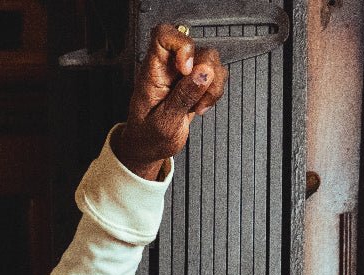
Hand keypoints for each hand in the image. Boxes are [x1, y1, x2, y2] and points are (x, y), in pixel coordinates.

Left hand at [115, 23, 228, 180]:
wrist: (149, 149)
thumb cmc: (147, 137)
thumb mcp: (163, 123)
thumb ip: (182, 98)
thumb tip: (204, 72)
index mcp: (152, 73)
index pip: (163, 36)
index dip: (182, 45)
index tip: (187, 68)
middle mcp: (168, 68)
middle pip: (198, 47)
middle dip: (205, 72)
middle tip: (195, 96)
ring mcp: (182, 73)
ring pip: (211, 60)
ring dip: (212, 85)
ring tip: (197, 106)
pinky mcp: (195, 81)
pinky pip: (216, 74)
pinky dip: (214, 91)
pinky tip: (200, 105)